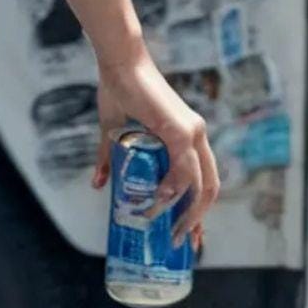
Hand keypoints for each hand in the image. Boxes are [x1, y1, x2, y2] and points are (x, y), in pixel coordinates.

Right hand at [92, 48, 220, 244]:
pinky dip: (174, 190)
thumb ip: (109, 159)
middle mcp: (197, 136)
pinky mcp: (181, 130)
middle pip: (210, 188)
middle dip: (198, 219)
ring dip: (187, 211)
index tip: (188, 234)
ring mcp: (192, 133)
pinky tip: (159, 204)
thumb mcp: (113, 133)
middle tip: (182, 243)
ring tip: (169, 231)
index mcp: (187, 138)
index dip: (197, 209)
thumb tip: (97, 185)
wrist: (118, 63)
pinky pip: (184, 170)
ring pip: (202, 183)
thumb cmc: (118, 91)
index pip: (203, 181)